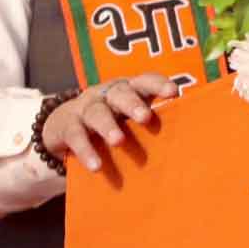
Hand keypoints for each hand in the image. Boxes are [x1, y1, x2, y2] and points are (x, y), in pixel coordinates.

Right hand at [41, 73, 177, 171]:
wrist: (63, 126)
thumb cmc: (109, 123)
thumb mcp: (127, 119)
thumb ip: (149, 127)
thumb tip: (185, 145)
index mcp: (127, 90)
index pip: (144, 82)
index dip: (158, 84)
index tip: (173, 93)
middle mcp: (107, 94)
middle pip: (121, 93)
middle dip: (133, 103)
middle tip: (145, 117)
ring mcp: (85, 107)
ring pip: (97, 112)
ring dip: (108, 126)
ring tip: (118, 141)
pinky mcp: (67, 125)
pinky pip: (76, 136)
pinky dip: (86, 150)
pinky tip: (96, 166)